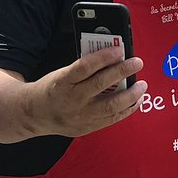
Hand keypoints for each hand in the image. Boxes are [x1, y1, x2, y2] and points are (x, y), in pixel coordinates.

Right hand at [30, 45, 145, 137]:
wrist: (35, 114)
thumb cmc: (52, 88)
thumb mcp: (62, 73)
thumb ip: (84, 68)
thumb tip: (112, 58)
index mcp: (63, 81)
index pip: (85, 66)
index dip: (104, 57)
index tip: (119, 50)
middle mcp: (72, 99)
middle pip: (101, 84)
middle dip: (123, 72)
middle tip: (137, 62)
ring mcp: (80, 116)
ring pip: (111, 106)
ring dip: (131, 95)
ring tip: (142, 85)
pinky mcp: (87, 127)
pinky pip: (112, 119)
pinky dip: (127, 109)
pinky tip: (136, 101)